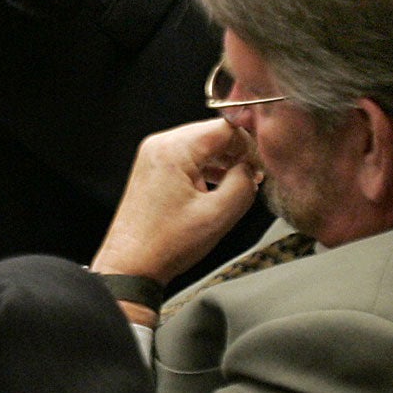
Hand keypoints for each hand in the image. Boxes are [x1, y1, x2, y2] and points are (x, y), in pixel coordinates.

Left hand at [92, 118, 260, 292]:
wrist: (130, 264)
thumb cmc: (165, 244)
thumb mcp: (218, 215)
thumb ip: (243, 185)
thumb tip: (251, 169)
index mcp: (174, 149)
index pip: (224, 128)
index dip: (249, 145)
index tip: (261, 166)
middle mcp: (160, 145)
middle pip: (212, 135)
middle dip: (236, 154)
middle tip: (254, 177)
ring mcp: (153, 156)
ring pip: (200, 147)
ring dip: (222, 163)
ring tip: (239, 186)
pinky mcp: (153, 169)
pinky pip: (187, 159)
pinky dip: (205, 170)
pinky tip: (218, 189)